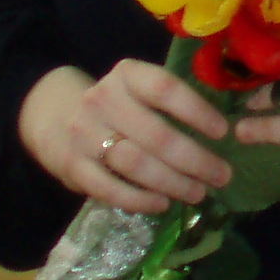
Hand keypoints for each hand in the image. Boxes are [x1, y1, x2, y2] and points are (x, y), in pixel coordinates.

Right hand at [21, 60, 231, 213]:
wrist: (54, 117)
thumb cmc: (116, 106)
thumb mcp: (138, 90)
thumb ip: (170, 104)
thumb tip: (225, 133)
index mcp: (127, 75)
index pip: (165, 89)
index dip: (197, 111)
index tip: (224, 132)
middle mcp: (102, 100)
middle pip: (156, 135)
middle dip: (196, 160)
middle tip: (222, 176)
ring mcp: (84, 133)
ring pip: (136, 163)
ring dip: (173, 182)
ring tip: (198, 193)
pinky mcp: (72, 165)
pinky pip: (110, 188)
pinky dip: (140, 200)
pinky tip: (163, 204)